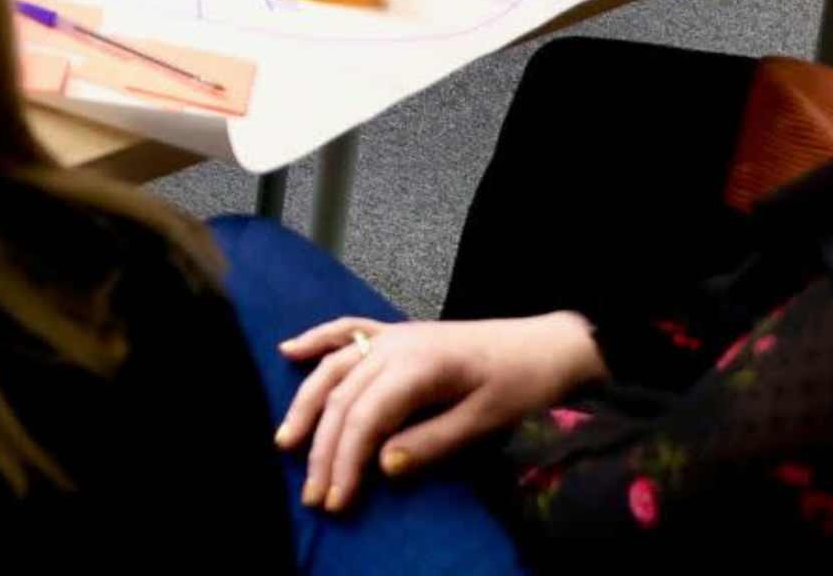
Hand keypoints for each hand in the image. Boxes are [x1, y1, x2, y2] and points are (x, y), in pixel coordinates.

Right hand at [275, 313, 601, 512]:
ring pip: (333, 369)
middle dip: (322, 449)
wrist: (547, 344)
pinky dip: (315, 341)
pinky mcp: (397, 333)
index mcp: (417, 366)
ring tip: (285, 442)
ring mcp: (392, 336)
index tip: (335, 499)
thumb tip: (382, 466)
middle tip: (312, 494)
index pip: (364, 417)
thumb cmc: (522, 384)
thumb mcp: (486, 421)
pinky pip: (345, 332)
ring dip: (306, 406)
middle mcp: (394, 346)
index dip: (344, 460)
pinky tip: (287, 351)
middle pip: (342, 398)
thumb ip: (433, 442)